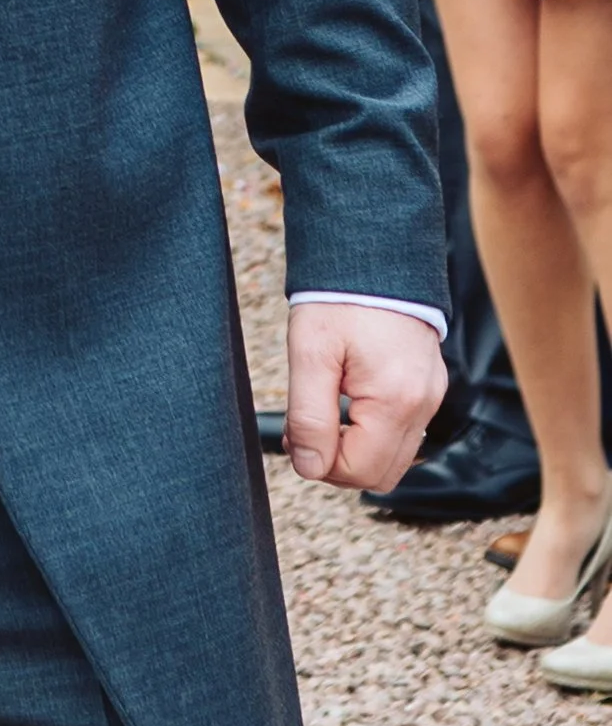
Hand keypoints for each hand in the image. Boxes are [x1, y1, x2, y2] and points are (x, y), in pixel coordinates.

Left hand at [283, 303, 445, 492]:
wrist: (373, 252)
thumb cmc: (340, 297)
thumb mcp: (310, 352)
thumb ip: (309, 415)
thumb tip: (309, 466)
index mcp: (397, 399)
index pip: (361, 471)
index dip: (321, 463)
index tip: (295, 437)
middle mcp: (424, 405)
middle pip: (381, 474)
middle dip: (338, 462)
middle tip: (304, 429)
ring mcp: (430, 397)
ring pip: (393, 456)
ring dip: (355, 448)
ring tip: (322, 410)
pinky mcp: (427, 386)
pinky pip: (402, 431)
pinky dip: (372, 430)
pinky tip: (346, 402)